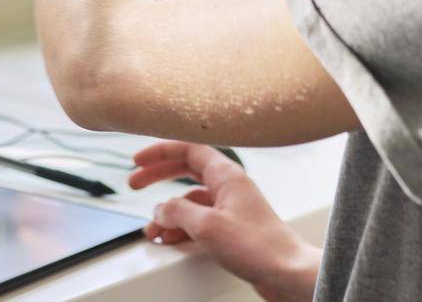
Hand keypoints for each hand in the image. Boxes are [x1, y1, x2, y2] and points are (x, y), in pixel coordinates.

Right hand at [130, 142, 321, 301]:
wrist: (286, 273)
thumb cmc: (259, 246)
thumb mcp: (207, 226)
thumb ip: (177, 212)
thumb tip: (160, 210)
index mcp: (226, 175)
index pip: (187, 149)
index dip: (159, 152)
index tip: (138, 160)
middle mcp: (229, 187)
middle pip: (185, 171)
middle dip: (158, 178)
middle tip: (134, 184)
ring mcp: (231, 208)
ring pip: (191, 201)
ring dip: (168, 213)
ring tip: (152, 228)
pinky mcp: (233, 229)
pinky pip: (200, 221)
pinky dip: (182, 228)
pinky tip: (171, 239)